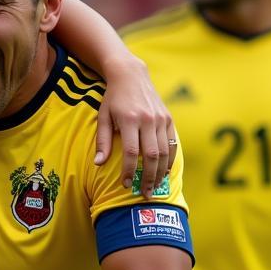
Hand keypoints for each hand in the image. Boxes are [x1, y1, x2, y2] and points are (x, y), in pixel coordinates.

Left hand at [95, 57, 176, 196]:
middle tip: (144, 194)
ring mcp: (161, 119)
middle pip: (151, 155)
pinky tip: (164, 172)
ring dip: (160, 172)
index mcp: (129, 119)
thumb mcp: (103, 116)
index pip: (131, 152)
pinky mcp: (169, 118)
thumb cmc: (113, 99)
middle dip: (148, 177)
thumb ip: (102, 141)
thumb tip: (98, 163)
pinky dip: (169, 160)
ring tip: (154, 187)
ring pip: (164, 151)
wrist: (131, 75)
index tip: (126, 184)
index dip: (129, 171)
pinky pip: (172, 143)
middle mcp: (147, 119)